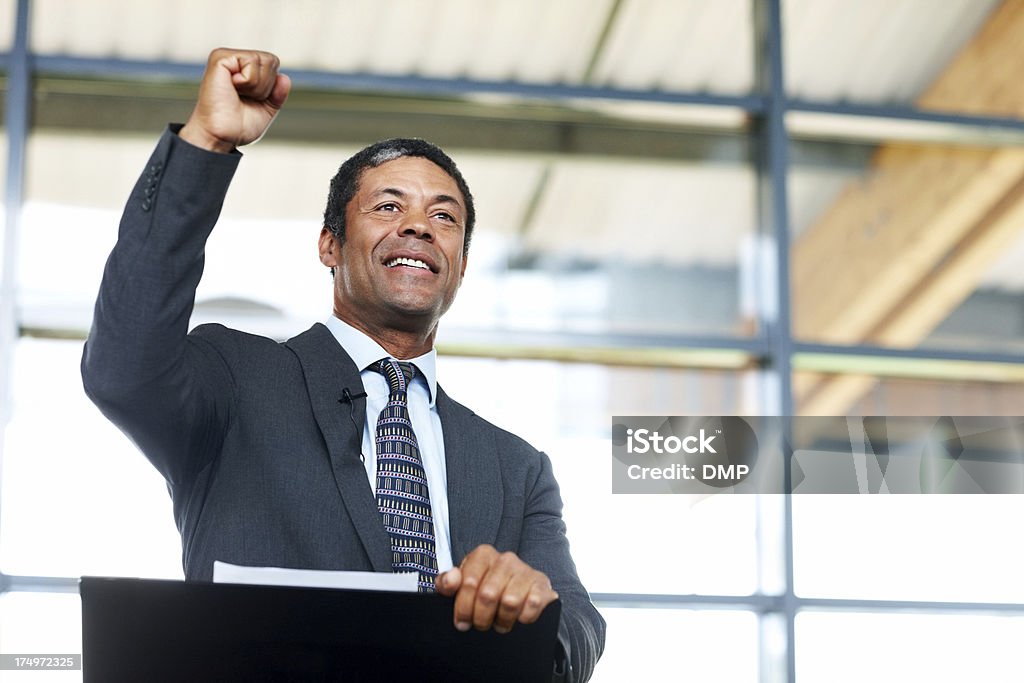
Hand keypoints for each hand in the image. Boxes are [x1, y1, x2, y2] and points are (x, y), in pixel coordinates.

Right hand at [180, 47, 290, 152]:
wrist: (221, 136)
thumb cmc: (236, 126)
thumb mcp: (266, 109)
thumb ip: (277, 94)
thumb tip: (284, 77)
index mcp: (244, 70)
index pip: (273, 64)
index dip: (271, 86)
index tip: (252, 99)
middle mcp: (235, 60)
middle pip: (271, 60)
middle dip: (265, 86)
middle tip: (244, 97)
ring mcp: (226, 57)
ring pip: (263, 60)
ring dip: (256, 86)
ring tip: (237, 94)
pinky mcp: (220, 57)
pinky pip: (251, 60)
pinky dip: (248, 81)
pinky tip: (232, 87)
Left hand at [436, 545, 557, 633]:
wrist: (522, 590)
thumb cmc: (487, 587)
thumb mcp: (463, 585)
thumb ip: (447, 583)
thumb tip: (450, 580)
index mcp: (483, 555)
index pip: (468, 583)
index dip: (463, 608)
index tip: (462, 622)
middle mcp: (505, 559)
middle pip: (487, 595)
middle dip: (481, 618)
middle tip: (481, 625)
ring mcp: (525, 570)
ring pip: (509, 602)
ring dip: (502, 620)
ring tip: (500, 623)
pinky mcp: (542, 584)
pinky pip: (531, 606)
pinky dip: (523, 618)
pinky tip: (518, 618)